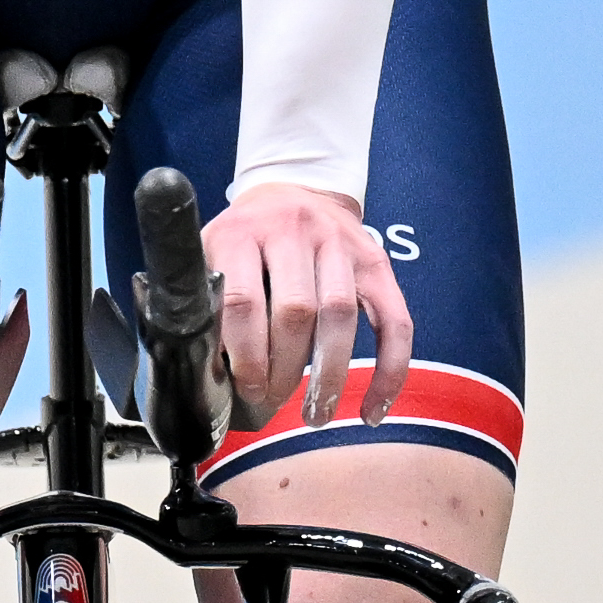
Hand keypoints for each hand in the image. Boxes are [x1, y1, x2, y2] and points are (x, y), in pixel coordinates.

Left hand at [203, 180, 413, 433]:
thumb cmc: (245, 239)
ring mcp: (340, 242)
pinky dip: (389, 369)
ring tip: (316, 413)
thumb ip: (209, 304)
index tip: (246, 388)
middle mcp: (294, 230)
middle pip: (296, 310)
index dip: (246, 355)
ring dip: (329, 374)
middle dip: (285, 369)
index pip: (244, 300)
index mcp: (242, 233)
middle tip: (274, 401)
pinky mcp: (375, 260)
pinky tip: (372, 408)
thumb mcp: (212, 256)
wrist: (292, 189)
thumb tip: (212, 375)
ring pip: (340, 315)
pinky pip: (394, 320)